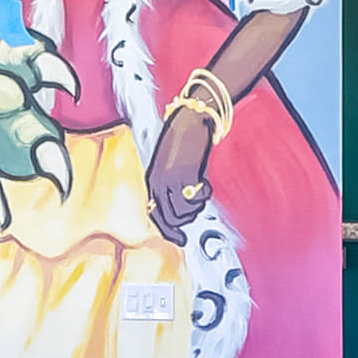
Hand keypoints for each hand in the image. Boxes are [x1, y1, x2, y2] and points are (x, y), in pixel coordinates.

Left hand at [145, 102, 216, 243]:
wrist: (190, 118)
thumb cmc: (182, 138)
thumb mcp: (171, 164)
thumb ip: (174, 184)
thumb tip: (183, 205)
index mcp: (152, 180)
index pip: (155, 215)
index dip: (167, 230)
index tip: (180, 239)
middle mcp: (158, 183)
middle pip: (169, 218)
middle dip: (185, 221)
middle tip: (196, 211)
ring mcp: (171, 180)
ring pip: (184, 212)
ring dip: (196, 207)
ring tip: (201, 193)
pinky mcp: (186, 174)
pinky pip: (196, 198)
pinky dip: (205, 195)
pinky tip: (206, 183)